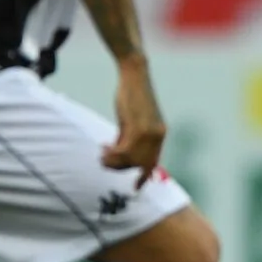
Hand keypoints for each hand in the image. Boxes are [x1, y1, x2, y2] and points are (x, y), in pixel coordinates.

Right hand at [102, 56, 166, 185]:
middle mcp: (158, 136)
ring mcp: (150, 133)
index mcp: (159, 134)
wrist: (135, 74)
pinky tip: (103, 145)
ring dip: (112, 160)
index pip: (153, 162)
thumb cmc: (131, 94)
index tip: (136, 187)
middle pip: (138, 165)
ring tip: (102, 152)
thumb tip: (119, 153)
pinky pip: (124, 152)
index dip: (145, 176)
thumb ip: (129, 137)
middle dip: (119, 167)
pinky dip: (111, 153)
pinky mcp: (139, 128)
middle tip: (104, 158)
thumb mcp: (132, 120)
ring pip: (129, 160)